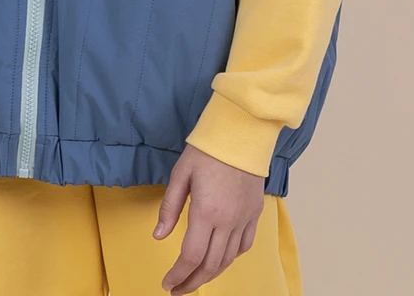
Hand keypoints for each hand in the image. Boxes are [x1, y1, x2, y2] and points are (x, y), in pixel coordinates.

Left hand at [154, 142, 265, 293]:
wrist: (241, 133)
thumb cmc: (208, 150)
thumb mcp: (181, 174)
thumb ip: (169, 208)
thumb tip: (158, 236)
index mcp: (206, 212)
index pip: (191, 257)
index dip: (178, 275)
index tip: (167, 284)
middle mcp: (228, 222)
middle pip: (210, 266)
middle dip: (192, 282)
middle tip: (177, 289)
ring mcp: (244, 219)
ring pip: (228, 260)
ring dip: (210, 274)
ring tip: (195, 278)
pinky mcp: (255, 213)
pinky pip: (244, 246)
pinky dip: (231, 258)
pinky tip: (220, 259)